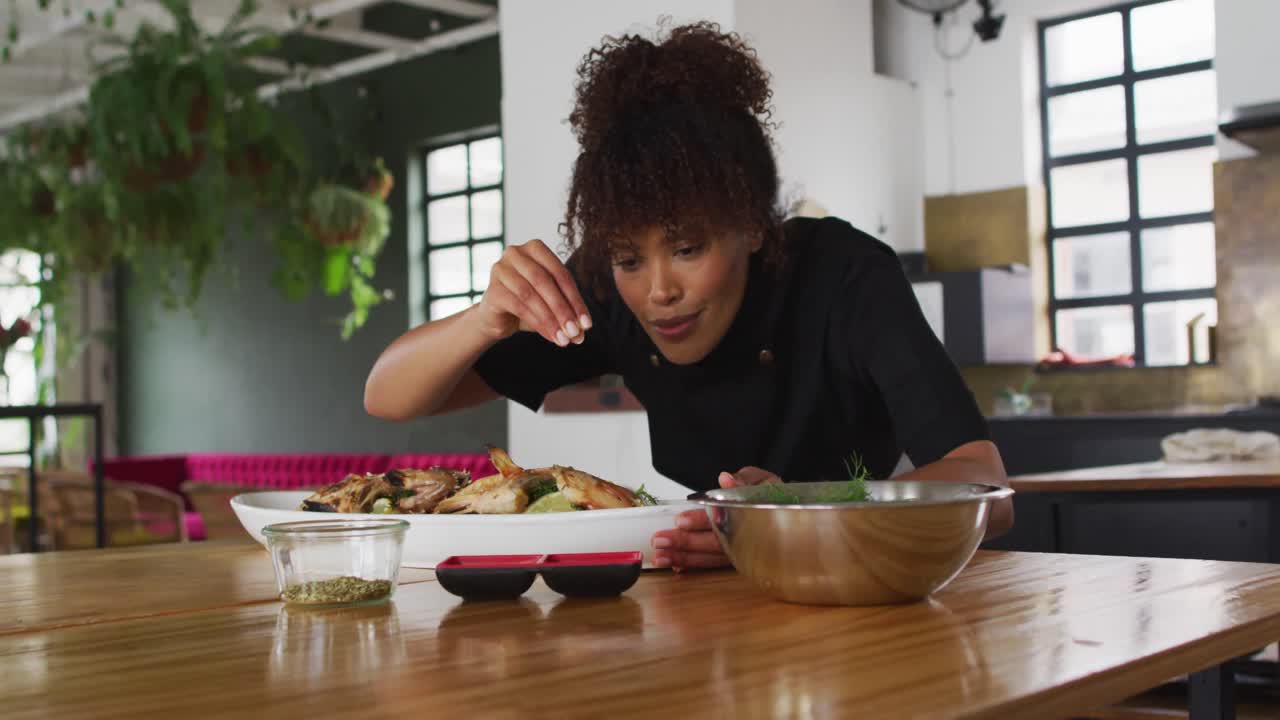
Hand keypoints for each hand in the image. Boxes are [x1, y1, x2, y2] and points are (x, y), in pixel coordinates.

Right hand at [472, 239, 591, 346]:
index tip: (587, 324)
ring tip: (564, 339)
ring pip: (531, 294)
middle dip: (563, 309)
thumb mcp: (551, 304)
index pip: (561, 274)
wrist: (497, 318)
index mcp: (535, 248)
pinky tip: (549, 336)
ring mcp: (501, 269)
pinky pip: (518, 306)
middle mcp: (516, 253)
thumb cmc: (527, 305)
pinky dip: (537, 323)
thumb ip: (567, 313)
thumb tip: (582, 332)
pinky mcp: (493, 289)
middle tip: (575, 332)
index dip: (576, 300)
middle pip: (545, 281)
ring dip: (551, 319)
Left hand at [651, 466, 781, 571]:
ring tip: (660, 556)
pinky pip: (712, 565)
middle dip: (685, 542)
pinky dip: (693, 566)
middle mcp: (748, 538)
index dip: (701, 520)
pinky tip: (675, 567)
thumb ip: (743, 479)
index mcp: (754, 516)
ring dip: (684, 558)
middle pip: (714, 543)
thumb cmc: (766, 492)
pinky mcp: (733, 559)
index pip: (725, 519)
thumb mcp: (760, 479)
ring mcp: (740, 552)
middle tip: (660, 540)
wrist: (777, 508)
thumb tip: (725, 479)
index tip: (681, 520)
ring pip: (711, 558)